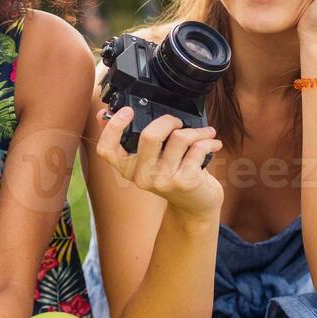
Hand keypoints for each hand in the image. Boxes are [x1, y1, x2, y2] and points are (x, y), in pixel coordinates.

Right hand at [96, 107, 223, 216]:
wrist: (195, 206)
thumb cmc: (173, 176)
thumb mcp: (150, 160)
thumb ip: (134, 139)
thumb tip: (104, 115)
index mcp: (128, 169)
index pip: (107, 149)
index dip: (113, 128)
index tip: (127, 111)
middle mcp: (141, 176)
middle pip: (150, 135)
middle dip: (169, 120)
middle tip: (178, 122)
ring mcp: (162, 180)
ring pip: (179, 138)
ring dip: (197, 131)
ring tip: (205, 133)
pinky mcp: (184, 181)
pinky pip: (197, 148)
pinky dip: (208, 141)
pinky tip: (213, 143)